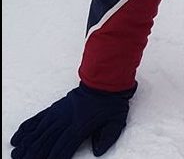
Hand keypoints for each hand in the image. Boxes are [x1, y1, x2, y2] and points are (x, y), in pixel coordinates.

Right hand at [11, 83, 135, 157]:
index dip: (54, 158)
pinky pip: (37, 118)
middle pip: (46, 141)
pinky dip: (26, 129)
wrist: (106, 80)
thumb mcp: (117, 121)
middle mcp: (66, 120)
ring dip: (27, 145)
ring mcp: (58, 113)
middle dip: (35, 154)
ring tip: (17, 154)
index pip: (64, 147)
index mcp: (81, 126)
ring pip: (38, 132)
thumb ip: (107, 138)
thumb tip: (97, 152)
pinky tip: (18, 137)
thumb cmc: (112, 103)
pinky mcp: (55, 107)